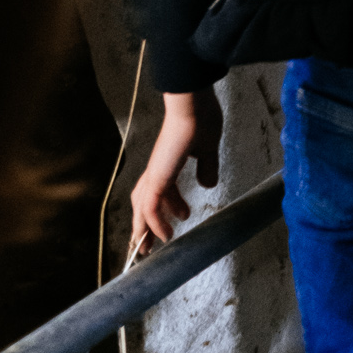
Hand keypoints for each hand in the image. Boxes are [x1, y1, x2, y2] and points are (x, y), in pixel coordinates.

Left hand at [130, 89, 223, 252]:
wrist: (192, 104)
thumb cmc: (201, 118)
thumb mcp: (209, 148)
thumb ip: (208, 166)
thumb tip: (208, 184)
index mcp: (168, 161)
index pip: (160, 189)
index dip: (168, 206)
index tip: (181, 217)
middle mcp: (158, 169)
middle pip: (144, 202)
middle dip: (145, 225)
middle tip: (149, 245)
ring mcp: (156, 172)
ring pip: (142, 208)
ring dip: (144, 229)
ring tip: (148, 249)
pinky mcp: (158, 176)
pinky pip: (151, 207)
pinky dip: (154, 224)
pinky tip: (164, 235)